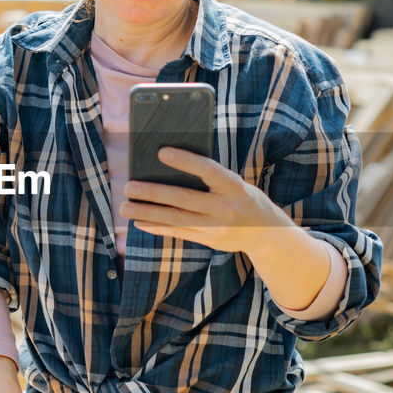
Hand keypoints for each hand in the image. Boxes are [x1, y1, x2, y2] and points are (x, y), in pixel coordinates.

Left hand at [119, 147, 290, 254]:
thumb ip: (210, 178)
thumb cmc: (243, 197)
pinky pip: (179, 233)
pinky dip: (157, 227)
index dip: (186, 161)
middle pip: (184, 199)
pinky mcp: (210, 240)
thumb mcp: (235, 184)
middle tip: (129, 187)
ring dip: (147, 213)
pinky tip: (139, 221)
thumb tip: (169, 168)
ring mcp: (218, 228)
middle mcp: (226, 208)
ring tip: (125, 207)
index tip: (161, 152)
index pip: (208, 170)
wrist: (268, 232)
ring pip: (177, 219)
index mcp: (235, 187)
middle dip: (153, 193)